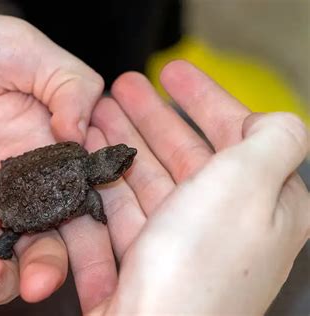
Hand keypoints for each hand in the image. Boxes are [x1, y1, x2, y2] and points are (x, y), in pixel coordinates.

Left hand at [0, 4, 115, 307]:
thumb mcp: (20, 47)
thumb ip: (68, 84)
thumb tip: (82, 136)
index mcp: (48, 152)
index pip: (88, 198)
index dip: (104, 230)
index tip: (115, 254)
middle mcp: (19, 188)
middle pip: (53, 242)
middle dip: (58, 269)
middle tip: (52, 283)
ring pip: (4, 263)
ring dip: (6, 282)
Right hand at [86, 61, 308, 313]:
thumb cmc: (199, 264)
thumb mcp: (249, 184)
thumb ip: (273, 140)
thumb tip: (277, 120)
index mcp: (263, 207)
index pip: (238, 136)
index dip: (205, 99)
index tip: (171, 72)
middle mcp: (222, 229)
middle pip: (185, 157)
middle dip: (151, 117)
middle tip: (120, 88)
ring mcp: (178, 249)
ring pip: (147, 181)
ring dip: (119, 146)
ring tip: (94, 117)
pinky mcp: (140, 266)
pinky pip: (120, 214)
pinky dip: (102, 186)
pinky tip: (84, 161)